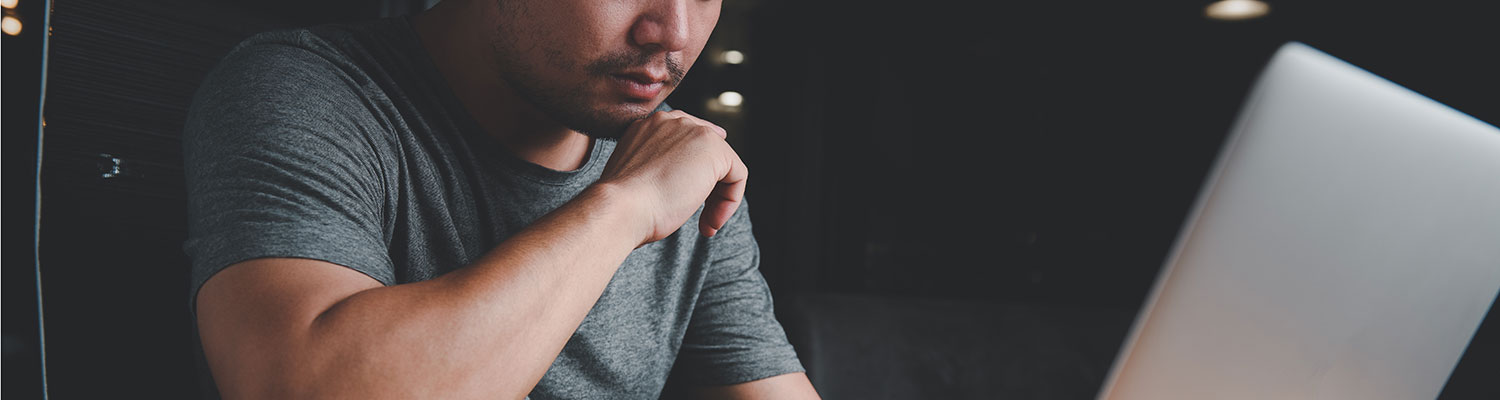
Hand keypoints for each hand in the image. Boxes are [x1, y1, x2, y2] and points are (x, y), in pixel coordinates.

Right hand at [597, 110, 747, 244]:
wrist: (619, 208)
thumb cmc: (623, 205)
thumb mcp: (638, 179)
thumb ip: (657, 169)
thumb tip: (683, 180)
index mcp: (648, 126)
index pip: (685, 142)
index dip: (691, 174)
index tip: (680, 202)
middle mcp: (671, 120)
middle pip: (706, 152)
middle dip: (707, 187)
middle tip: (700, 217)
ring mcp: (693, 130)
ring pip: (723, 164)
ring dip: (718, 198)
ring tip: (706, 224)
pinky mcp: (713, 148)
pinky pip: (738, 174)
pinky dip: (730, 201)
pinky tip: (712, 221)